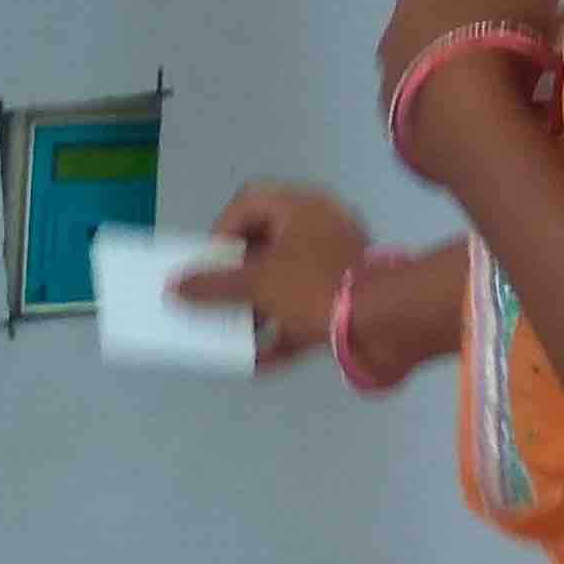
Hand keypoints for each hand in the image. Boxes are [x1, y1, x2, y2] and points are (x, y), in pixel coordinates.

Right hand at [178, 183, 370, 370]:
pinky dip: (282, 333)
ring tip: (232, 331)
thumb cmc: (315, 286)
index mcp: (300, 207)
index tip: (208, 265)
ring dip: (256, 307)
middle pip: (264, 244)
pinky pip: (305, 312)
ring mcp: (336, 263)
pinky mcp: (347, 299)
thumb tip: (176, 287)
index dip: (221, 231)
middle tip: (215, 298)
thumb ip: (214, 286)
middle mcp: (319, 227)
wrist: (387, 321)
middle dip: (235, 276)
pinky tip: (258, 361)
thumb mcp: (257, 283)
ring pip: (285, 280)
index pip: (248, 202)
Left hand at [372, 0, 563, 176]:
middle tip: (518, 61)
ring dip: (465, 80)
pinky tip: (485, 120)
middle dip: (477, 43)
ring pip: (437, 72)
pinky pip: (434, 109)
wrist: (462, 112)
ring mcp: (389, 78)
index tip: (524, 23)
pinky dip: (455, 112)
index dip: (496, 5)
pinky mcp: (394, 120)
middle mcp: (394, 29)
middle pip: (444, 33)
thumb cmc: (495, 40)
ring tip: (506, 96)